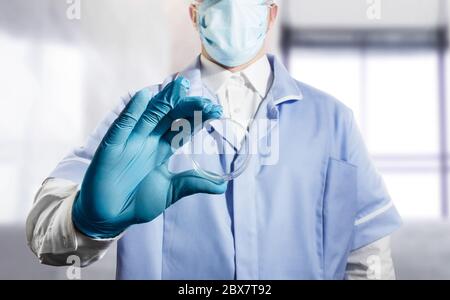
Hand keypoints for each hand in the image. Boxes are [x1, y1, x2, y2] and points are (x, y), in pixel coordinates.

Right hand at [72, 77, 225, 237]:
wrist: (108, 217)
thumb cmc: (137, 202)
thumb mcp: (169, 192)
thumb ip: (192, 184)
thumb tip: (222, 186)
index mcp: (163, 149)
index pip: (184, 128)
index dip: (198, 118)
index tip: (216, 110)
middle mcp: (149, 140)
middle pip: (170, 117)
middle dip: (187, 106)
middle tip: (204, 100)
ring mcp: (131, 141)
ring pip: (150, 115)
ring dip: (164, 100)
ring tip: (180, 86)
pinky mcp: (112, 146)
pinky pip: (123, 125)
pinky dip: (133, 111)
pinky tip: (144, 96)